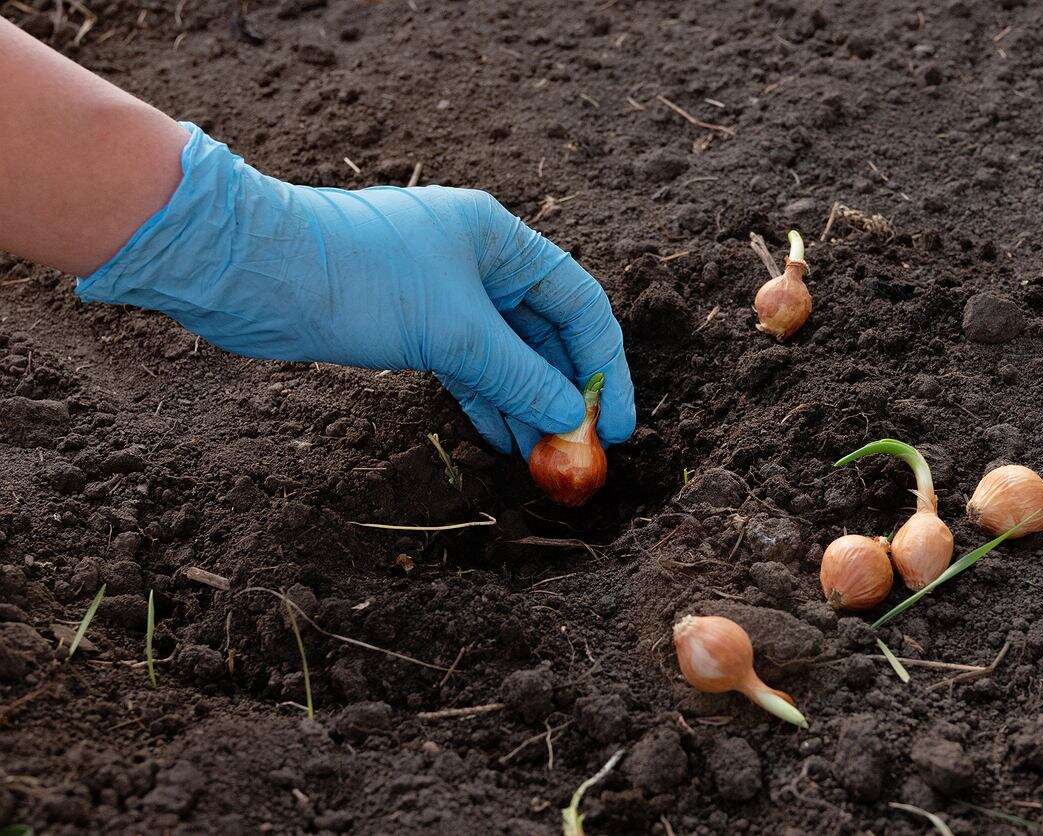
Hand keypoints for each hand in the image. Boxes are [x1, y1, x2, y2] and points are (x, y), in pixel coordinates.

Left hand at [77, 124, 634, 456]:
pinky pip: (465, 364)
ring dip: (525, 403)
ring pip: (503, 353)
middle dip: (563, 391)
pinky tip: (503, 439)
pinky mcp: (408, 321)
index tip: (614, 424)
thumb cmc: (358, 278)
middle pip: (543, 330)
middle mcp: (476, 258)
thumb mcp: (453, 331)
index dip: (604, 365)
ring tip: (545, 459)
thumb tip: (569, 418)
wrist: (253, 270)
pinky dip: (485, 399)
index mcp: (498, 238)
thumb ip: (518, 374)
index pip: (577, 302)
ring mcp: (441, 290)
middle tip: (581, 451)